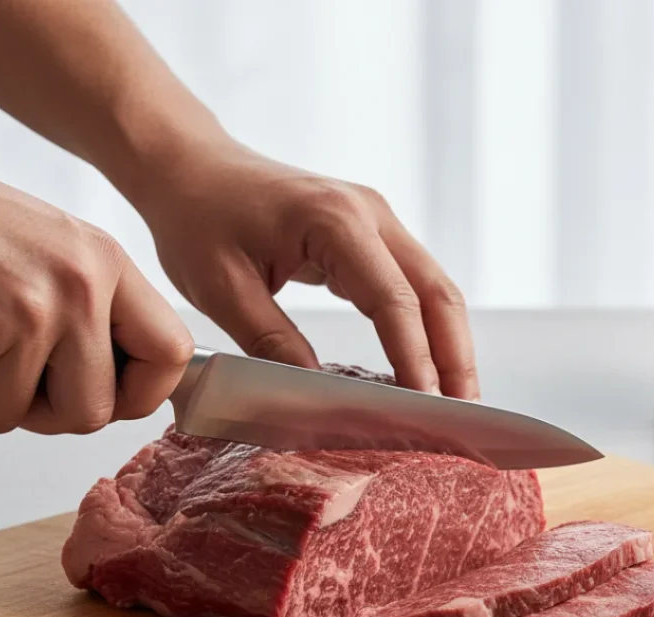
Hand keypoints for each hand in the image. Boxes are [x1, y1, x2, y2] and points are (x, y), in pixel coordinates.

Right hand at [0, 158, 192, 433]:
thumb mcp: (61, 250)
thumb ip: (103, 313)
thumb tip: (128, 390)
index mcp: (105, 264)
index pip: (170, 355)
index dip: (143, 394)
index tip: (116, 395)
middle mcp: (75, 287)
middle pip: (91, 413)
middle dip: (48, 410)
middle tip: (18, 374)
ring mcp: (24, 313)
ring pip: (15, 416)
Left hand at [135, 141, 479, 399]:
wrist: (190, 165)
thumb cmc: (197, 219)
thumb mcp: (221, 289)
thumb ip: (272, 342)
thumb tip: (321, 395)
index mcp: (334, 221)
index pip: (393, 300)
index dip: (414, 357)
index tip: (425, 407)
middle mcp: (370, 213)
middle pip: (437, 292)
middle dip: (454, 357)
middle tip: (463, 414)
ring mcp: (377, 220)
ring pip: (436, 289)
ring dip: (450, 345)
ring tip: (456, 401)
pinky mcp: (373, 234)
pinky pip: (415, 286)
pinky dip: (428, 329)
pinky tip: (428, 368)